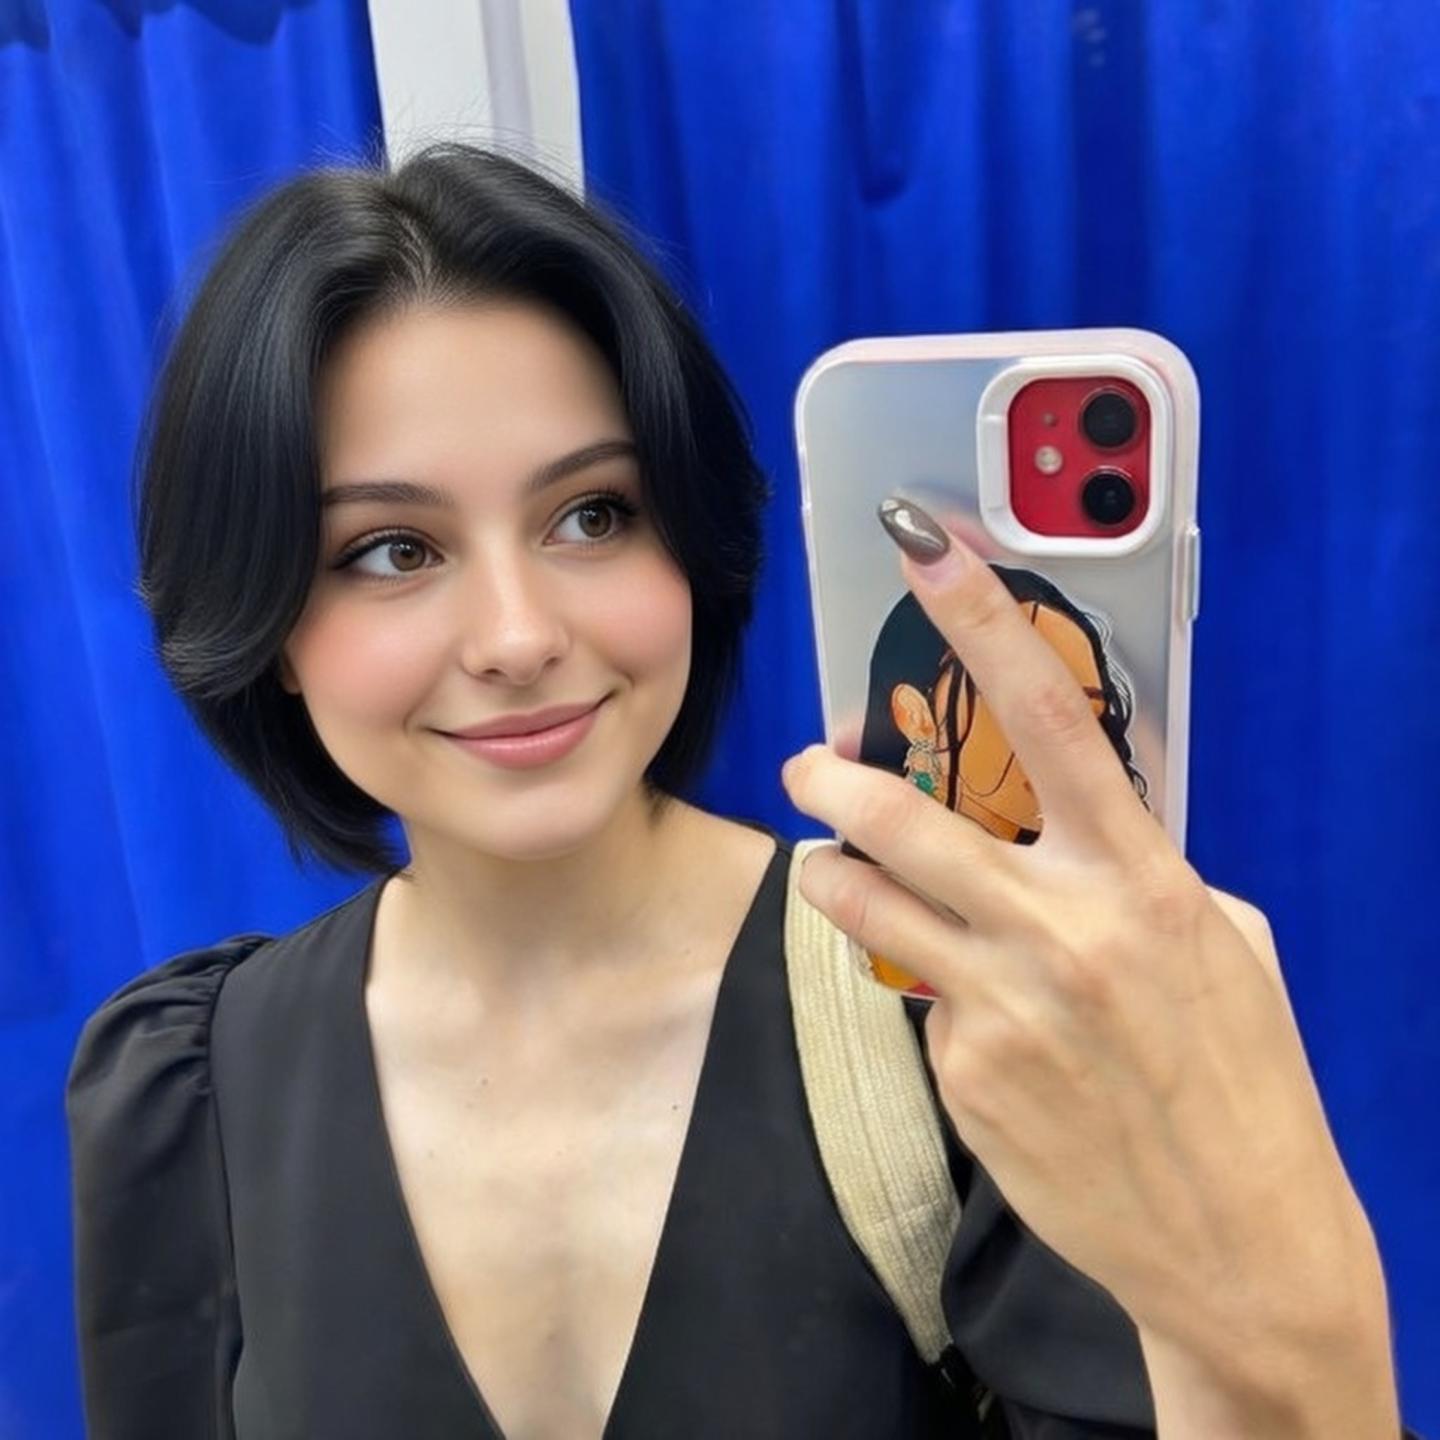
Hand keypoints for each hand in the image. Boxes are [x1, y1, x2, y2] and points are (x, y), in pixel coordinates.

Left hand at [780, 508, 1386, 1379]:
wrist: (1239, 1244)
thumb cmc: (1244, 1082)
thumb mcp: (1221, 947)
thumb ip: (1133, 874)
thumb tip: (1058, 828)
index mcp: (1144, 879)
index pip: (1053, 719)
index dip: (984, 622)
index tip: (925, 551)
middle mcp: (1064, 929)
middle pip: (907, 819)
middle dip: (836, 780)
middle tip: (810, 764)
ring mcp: (1002, 1004)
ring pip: (867, 906)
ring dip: (831, 876)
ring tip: (829, 870)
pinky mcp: (963, 1070)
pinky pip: (914, 1000)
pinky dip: (922, 989)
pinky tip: (971, 1022)